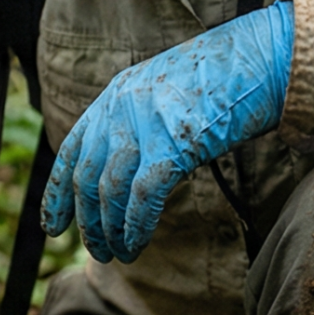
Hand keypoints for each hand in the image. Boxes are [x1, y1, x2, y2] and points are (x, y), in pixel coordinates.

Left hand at [41, 2, 294, 262]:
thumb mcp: (164, 96)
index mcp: (113, 96)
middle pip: (86, 176)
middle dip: (85, 220)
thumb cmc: (223, 82)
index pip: (71, 151)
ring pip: (108, 190)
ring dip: (109, 229)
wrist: (260, 60)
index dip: (58, 193)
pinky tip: (135, 244)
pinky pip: (142, 196)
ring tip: (117, 254)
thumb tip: (130, 178)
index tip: (53, 226)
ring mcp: (143, 126)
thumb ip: (140, 128)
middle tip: (95, 251)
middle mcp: (119, 110)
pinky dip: (136, 225)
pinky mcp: (172, 145)